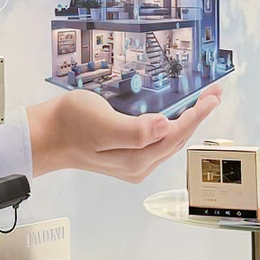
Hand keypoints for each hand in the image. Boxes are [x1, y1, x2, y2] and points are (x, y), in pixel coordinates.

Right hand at [26, 86, 221, 182]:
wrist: (46, 135)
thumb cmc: (70, 125)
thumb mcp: (101, 123)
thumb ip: (134, 130)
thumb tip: (164, 126)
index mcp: (136, 159)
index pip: (176, 134)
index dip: (197, 114)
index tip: (212, 97)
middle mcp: (138, 165)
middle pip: (177, 139)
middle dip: (197, 116)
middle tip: (213, 94)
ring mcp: (132, 163)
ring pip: (169, 141)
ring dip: (187, 121)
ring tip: (201, 102)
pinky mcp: (126, 156)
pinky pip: (157, 141)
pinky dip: (171, 126)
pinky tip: (174, 116)